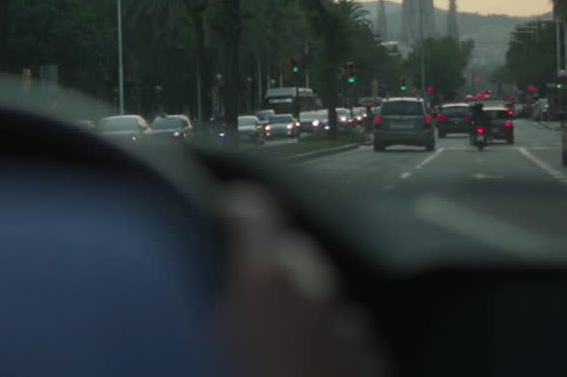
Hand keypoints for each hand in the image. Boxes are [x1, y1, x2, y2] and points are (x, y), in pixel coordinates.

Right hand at [217, 184, 390, 376]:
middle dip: (264, 264)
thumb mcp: (203, 339)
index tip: (216, 218)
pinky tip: (301, 371)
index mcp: (263, 280)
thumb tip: (196, 295)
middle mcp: (312, 290)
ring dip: (297, 306)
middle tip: (236, 300)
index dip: (230, 210)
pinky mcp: (370, 360)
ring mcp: (347, 326)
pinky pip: (343, 331)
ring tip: (269, 348)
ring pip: (318, 292)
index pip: (250, 207)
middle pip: (288, 248)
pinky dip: (324, 340)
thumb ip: (203, 303)